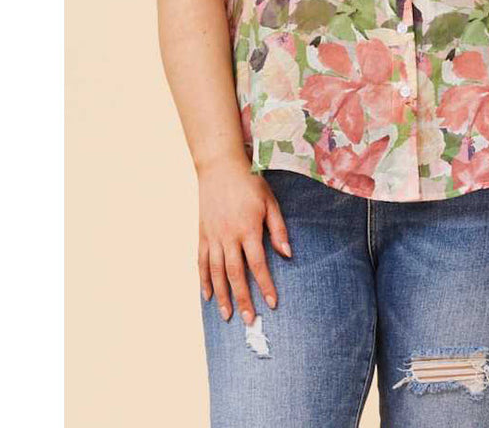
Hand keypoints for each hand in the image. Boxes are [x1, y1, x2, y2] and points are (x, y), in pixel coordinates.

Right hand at [197, 156, 291, 323]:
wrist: (219, 167)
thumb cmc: (250, 183)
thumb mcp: (270, 201)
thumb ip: (278, 229)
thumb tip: (287, 254)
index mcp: (248, 228)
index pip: (258, 264)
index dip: (265, 285)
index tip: (272, 303)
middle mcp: (228, 236)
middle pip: (236, 274)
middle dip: (243, 299)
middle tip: (250, 321)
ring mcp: (213, 236)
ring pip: (216, 272)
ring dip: (222, 296)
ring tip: (228, 316)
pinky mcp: (202, 234)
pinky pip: (201, 262)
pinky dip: (204, 281)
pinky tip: (208, 296)